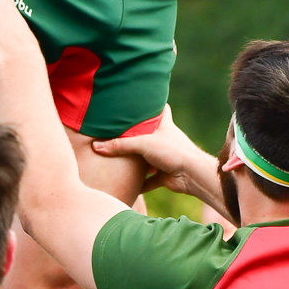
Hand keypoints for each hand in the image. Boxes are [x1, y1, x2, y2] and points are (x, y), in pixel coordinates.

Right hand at [92, 108, 209, 196]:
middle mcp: (165, 140)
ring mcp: (165, 158)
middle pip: (150, 135)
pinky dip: (140, 184)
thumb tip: (96, 146)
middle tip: (121, 132)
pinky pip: (150, 181)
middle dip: (138, 136)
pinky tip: (128, 187)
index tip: (141, 101)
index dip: (153, 104)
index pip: (161, 109)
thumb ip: (120, 145)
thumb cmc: (173, 152)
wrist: (192, 175)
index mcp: (164, 126)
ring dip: (137, 162)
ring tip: (118, 159)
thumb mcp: (143, 144)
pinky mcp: (164, 175)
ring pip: (148, 159)